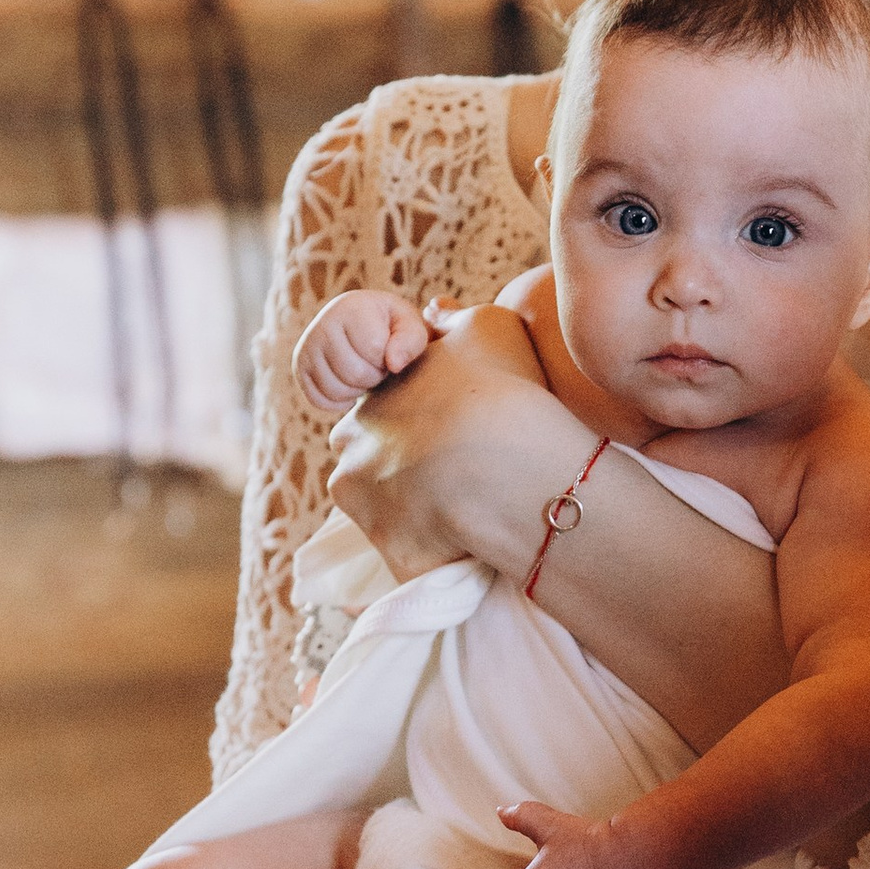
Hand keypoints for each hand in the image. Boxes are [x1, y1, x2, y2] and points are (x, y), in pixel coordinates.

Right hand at [295, 287, 432, 416]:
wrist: (363, 326)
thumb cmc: (391, 327)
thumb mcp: (410, 326)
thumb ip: (411, 341)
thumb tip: (393, 364)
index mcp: (350, 306)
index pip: (374, 350)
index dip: (389, 359)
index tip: (389, 348)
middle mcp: (322, 324)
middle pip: (355, 373)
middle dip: (375, 376)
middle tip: (378, 364)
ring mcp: (306, 346)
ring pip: (337, 390)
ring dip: (359, 389)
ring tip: (365, 370)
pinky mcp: (299, 368)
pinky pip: (320, 401)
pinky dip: (340, 401)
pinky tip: (350, 384)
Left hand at [326, 303, 555, 578]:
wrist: (516, 468)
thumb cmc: (506, 390)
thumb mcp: (487, 326)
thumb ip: (451, 320)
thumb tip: (433, 313)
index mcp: (371, 398)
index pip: (376, 413)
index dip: (415, 422)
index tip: (450, 432)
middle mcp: (353, 450)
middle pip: (368, 463)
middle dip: (399, 468)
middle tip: (454, 473)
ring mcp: (365, 507)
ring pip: (380, 512)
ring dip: (410, 512)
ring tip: (464, 511)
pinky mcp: (391, 553)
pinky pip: (408, 555)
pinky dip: (432, 552)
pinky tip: (469, 544)